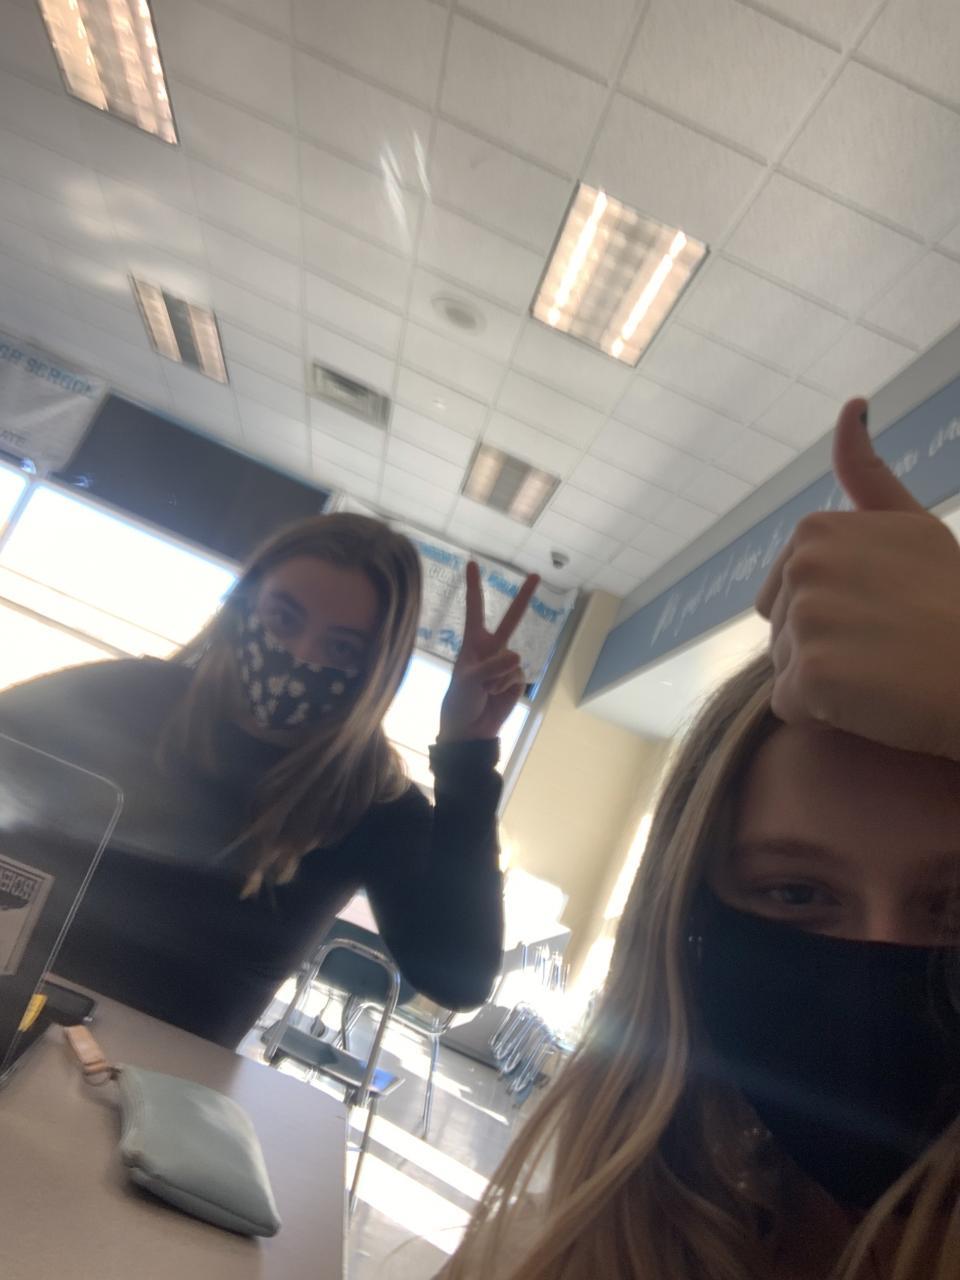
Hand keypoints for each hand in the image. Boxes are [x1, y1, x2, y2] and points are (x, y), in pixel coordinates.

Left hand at [438, 562, 539, 741]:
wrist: (468, 730)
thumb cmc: (459, 701)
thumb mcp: (468, 680)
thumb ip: (491, 665)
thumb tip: (516, 656)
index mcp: (473, 643)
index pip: (474, 610)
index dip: (474, 587)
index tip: (472, 563)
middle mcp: (491, 648)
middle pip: (511, 619)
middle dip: (524, 597)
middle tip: (536, 575)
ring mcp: (506, 663)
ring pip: (513, 660)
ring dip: (498, 678)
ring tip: (484, 691)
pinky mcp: (516, 680)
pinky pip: (517, 676)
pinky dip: (506, 687)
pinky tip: (495, 695)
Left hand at [756, 397, 959, 760]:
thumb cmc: (956, 603)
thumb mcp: (914, 525)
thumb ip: (868, 474)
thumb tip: (850, 405)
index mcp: (816, 529)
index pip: (786, 594)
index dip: (835, 617)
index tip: (886, 615)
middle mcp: (804, 564)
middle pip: (780, 632)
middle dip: (821, 649)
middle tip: (887, 648)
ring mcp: (806, 617)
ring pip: (783, 670)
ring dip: (825, 684)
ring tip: (884, 673)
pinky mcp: (812, 673)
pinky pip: (791, 707)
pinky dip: (825, 716)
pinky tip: (872, 702)